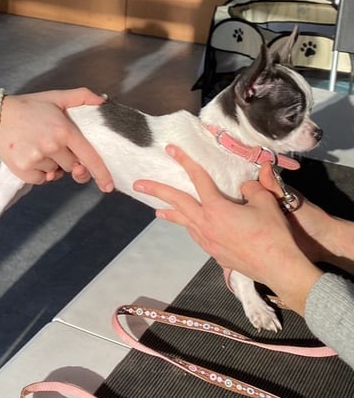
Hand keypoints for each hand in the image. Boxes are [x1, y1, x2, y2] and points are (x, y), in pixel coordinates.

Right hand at [0, 88, 113, 191]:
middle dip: (68, 159)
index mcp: (64, 130)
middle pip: (72, 166)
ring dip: (51, 165)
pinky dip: (39, 173)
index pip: (89, 156)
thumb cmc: (28, 107)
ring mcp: (36, 159)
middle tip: (54, 145)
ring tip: (37, 146)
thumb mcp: (56, 97)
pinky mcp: (23, 170)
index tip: (108, 186)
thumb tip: (103, 101)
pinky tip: (30, 156)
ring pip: (55, 173)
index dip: (101, 173)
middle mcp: (51, 146)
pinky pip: (41, 180)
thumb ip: (82, 96)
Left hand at [133, 145, 321, 312]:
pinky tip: (190, 228)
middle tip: (138, 185)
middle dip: (156, 191)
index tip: (171, 149)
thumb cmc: (273, 233)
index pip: (198, 179)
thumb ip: (251, 189)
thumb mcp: (265, 202)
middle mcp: (206, 224)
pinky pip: (196, 236)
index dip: (185, 161)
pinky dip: (189, 228)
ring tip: (157, 211)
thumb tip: (243, 187)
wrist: (279, 268)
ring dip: (170, 214)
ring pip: (184, 223)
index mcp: (216, 208)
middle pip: (177, 203)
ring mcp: (209, 241)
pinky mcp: (216, 254)